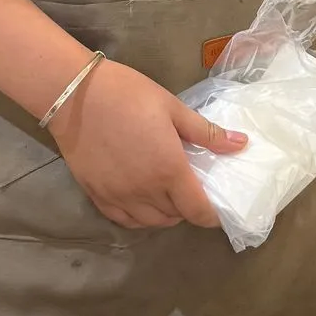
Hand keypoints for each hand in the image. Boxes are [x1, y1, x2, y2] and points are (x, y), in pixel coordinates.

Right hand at [48, 56, 245, 230]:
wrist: (74, 93)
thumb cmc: (128, 94)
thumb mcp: (172, 107)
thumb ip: (206, 133)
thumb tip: (241, 144)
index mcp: (169, 171)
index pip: (198, 211)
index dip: (213, 216)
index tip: (219, 209)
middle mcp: (145, 192)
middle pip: (176, 217)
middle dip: (189, 209)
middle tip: (192, 189)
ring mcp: (118, 196)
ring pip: (150, 222)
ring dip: (165, 214)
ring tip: (168, 195)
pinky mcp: (96, 194)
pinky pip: (123, 220)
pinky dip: (139, 217)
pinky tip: (142, 201)